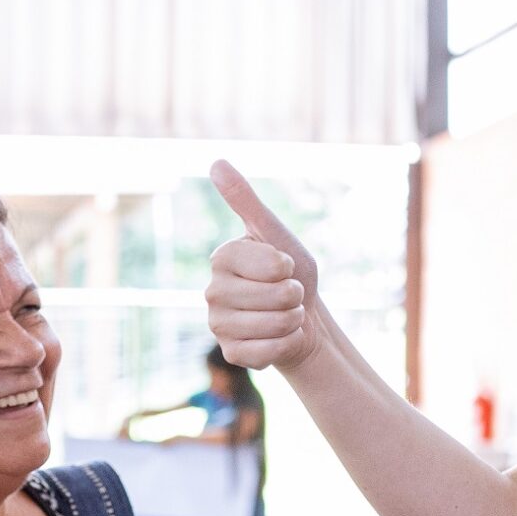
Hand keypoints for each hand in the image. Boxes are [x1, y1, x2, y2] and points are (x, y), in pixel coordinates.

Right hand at [205, 160, 323, 371]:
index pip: (267, 264)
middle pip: (272, 296)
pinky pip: (267, 351)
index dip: (287, 267)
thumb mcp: (276, 233)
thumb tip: (216, 162)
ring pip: (271, 324)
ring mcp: (218, 325)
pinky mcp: (230, 353)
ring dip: (292, 321)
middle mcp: (212, 291)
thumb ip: (246, 201)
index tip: (284, 267)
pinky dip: (286, 345)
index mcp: (222, 259)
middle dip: (293, 296)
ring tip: (287, 315)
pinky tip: (280, 338)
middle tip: (288, 294)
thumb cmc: (292, 273)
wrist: (304, 318)